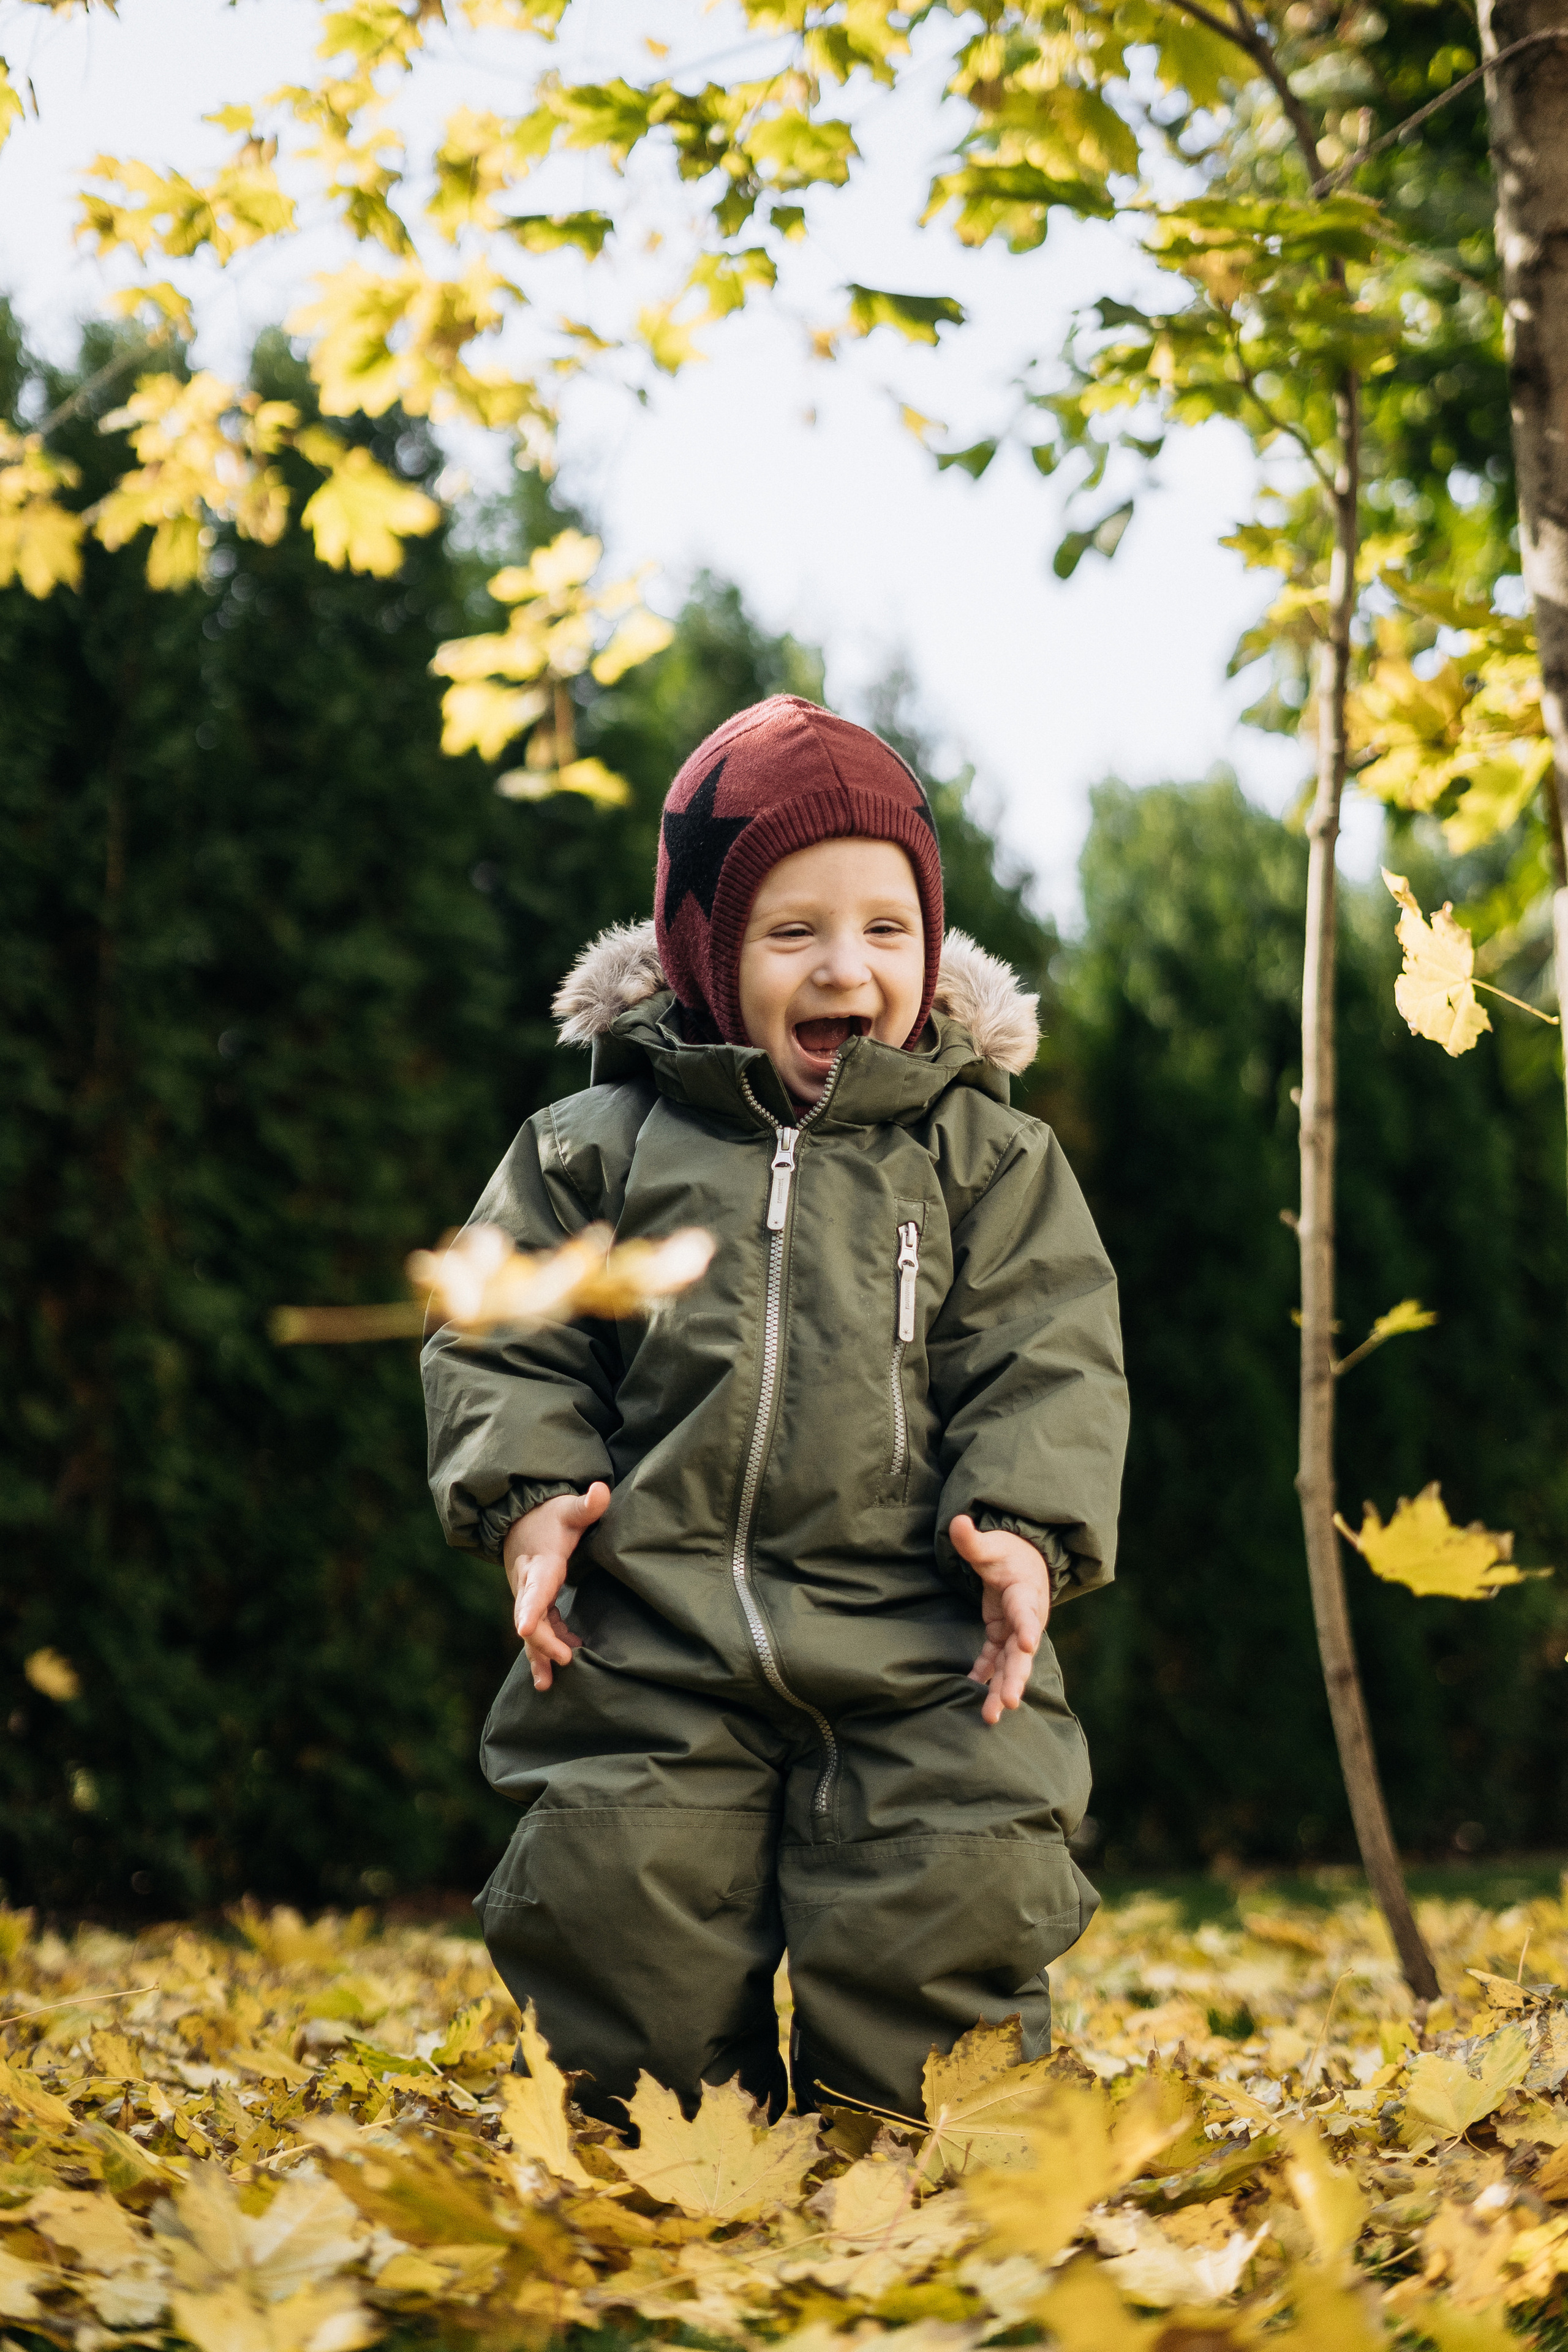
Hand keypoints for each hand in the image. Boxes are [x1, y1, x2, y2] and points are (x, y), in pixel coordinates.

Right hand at [503, 1482, 610, 1691]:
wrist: (521, 1521)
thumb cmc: (550, 1517)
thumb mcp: (568, 1509)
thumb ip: (586, 1504)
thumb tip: (601, 1489)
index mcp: (540, 1563)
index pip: (535, 1587)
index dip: (529, 1607)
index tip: (522, 1628)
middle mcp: (528, 1583)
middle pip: (530, 1615)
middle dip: (541, 1640)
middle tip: (564, 1659)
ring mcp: (527, 1597)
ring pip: (530, 1630)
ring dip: (538, 1654)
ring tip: (545, 1684)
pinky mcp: (533, 1604)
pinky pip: (536, 1630)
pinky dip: (543, 1649)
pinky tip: (559, 1666)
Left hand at [950, 1515, 1051, 1726]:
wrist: (1024, 1560)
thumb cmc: (1009, 1552)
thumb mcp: (992, 1543)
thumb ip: (973, 1539)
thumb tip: (956, 1521)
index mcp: (1026, 1592)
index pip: (1027, 1612)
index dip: (1029, 1628)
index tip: (1028, 1644)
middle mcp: (1026, 1618)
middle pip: (1022, 1652)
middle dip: (1016, 1677)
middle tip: (1010, 1702)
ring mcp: (1015, 1631)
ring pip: (1010, 1665)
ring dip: (1002, 1689)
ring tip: (992, 1717)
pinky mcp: (1002, 1636)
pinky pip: (993, 1661)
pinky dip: (984, 1677)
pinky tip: (972, 1695)